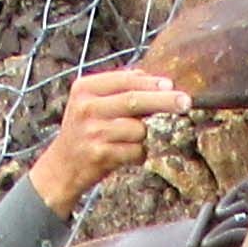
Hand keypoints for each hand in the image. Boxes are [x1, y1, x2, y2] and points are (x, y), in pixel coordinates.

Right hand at [23, 68, 188, 210]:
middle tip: (185, 102)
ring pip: (138, 129)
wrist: (62, 167)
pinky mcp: (100, 154)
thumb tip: (156, 80)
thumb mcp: (92, 102)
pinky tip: (123, 154)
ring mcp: (93, 132)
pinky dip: (138, 154)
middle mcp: (86, 108)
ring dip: (142, 136)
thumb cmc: (85, 131)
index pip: (125, 80)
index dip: (151, 82)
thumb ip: (119, 89)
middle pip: (134, 101)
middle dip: (164, 101)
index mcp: (85, 88)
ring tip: (126, 140)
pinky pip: (136, 151)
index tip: (171, 84)